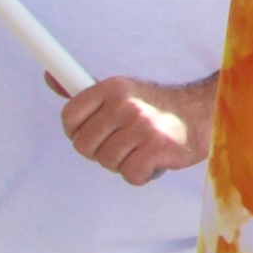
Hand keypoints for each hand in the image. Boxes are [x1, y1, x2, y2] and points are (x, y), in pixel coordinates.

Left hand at [59, 76, 210, 184]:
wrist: (202, 115)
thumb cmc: (156, 109)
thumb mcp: (121, 92)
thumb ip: (86, 90)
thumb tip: (50, 78)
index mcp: (112, 87)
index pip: (70, 116)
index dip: (76, 132)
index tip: (91, 135)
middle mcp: (126, 104)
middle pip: (83, 144)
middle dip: (99, 151)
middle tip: (120, 146)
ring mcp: (142, 126)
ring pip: (106, 161)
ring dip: (121, 163)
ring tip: (139, 151)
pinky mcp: (158, 148)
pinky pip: (130, 174)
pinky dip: (140, 174)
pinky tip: (151, 161)